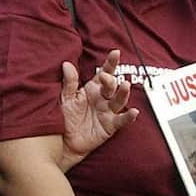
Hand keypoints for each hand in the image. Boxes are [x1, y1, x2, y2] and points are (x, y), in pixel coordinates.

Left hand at [60, 50, 139, 171]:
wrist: (61, 142)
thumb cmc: (63, 118)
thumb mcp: (65, 98)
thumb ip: (69, 82)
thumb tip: (66, 64)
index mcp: (92, 89)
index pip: (104, 73)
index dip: (110, 63)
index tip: (115, 53)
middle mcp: (102, 99)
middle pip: (111, 86)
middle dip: (110, 80)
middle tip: (105, 77)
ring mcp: (107, 112)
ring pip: (119, 100)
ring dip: (123, 93)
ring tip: (125, 86)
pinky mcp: (110, 126)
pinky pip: (121, 120)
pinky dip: (129, 117)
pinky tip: (134, 112)